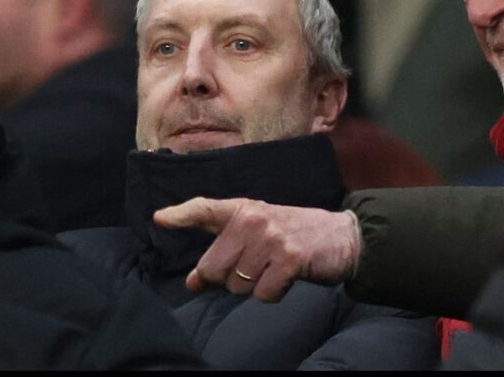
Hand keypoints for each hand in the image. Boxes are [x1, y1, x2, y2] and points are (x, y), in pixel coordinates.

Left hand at [153, 197, 360, 301]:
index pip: (206, 208)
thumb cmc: (296, 235)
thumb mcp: (260, 231)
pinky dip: (274, 294)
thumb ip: (225, 251)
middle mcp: (254, 220)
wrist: (343, 237)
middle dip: (228, 279)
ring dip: (255, 286)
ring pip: (237, 285)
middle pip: (212, 268)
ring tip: (275, 269)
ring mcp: (271, 238)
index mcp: (245, 209)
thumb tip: (193, 281)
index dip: (181, 214)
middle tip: (254, 268)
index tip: (160, 218)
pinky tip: (287, 278)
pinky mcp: (289, 259)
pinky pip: (263, 294)